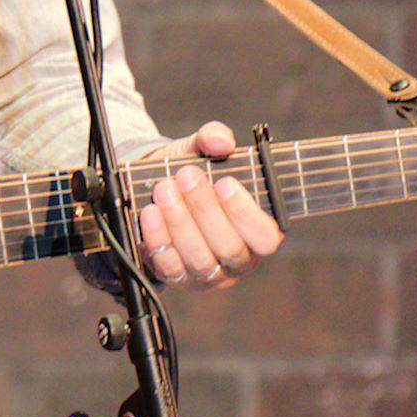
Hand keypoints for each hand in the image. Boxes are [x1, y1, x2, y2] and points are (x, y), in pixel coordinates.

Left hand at [137, 122, 282, 288]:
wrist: (157, 185)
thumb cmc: (192, 171)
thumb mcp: (202, 149)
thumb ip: (214, 138)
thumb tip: (221, 141)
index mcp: (259, 232)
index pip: (266, 236)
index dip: (246, 213)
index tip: (225, 183)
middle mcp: (238, 259)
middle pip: (229, 247)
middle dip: (205, 210)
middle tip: (186, 177)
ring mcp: (209, 274)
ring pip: (199, 259)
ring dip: (180, 222)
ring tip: (164, 190)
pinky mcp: (178, 277)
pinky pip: (169, 267)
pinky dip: (158, 239)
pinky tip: (150, 213)